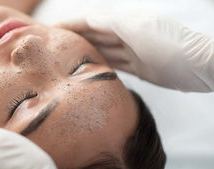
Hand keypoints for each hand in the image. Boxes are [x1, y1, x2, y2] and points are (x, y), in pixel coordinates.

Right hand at [57, 12, 213, 91]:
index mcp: (124, 21)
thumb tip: (88, 19)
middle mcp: (126, 34)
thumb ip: (111, 23)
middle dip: (75, 36)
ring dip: (85, 51)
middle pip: (95, 34)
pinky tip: (89, 68)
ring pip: (103, 49)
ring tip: (66, 57)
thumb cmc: (168, 44)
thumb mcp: (136, 29)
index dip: (71, 23)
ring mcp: (132, 51)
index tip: (52, 28)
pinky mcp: (138, 67)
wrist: (196, 65)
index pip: (91, 20)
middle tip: (54, 44)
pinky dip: (101, 64)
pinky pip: (114, 64)